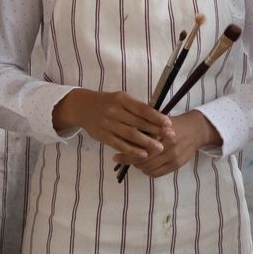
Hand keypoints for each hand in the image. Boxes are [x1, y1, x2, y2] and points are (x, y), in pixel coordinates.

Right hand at [52, 89, 172, 160]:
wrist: (82, 107)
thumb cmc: (108, 103)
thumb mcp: (121, 98)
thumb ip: (136, 108)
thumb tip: (158, 119)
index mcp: (122, 99)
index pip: (142, 109)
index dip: (157, 117)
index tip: (169, 123)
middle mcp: (114, 111)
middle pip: (138, 123)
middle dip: (156, 130)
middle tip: (170, 137)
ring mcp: (107, 124)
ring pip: (130, 135)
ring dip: (146, 142)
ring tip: (160, 147)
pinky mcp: (103, 136)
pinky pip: (119, 144)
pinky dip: (132, 150)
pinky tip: (143, 154)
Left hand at [114, 109, 217, 177]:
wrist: (195, 129)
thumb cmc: (172, 123)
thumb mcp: (157, 121)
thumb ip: (143, 129)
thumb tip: (122, 140)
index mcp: (160, 133)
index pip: (139, 148)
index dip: (126, 154)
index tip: (116, 155)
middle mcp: (168, 146)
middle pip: (143, 160)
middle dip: (130, 161)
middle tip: (123, 159)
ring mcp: (173, 156)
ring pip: (148, 168)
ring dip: (139, 166)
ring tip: (135, 161)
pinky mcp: (177, 164)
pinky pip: (157, 173)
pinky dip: (148, 171)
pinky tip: (145, 165)